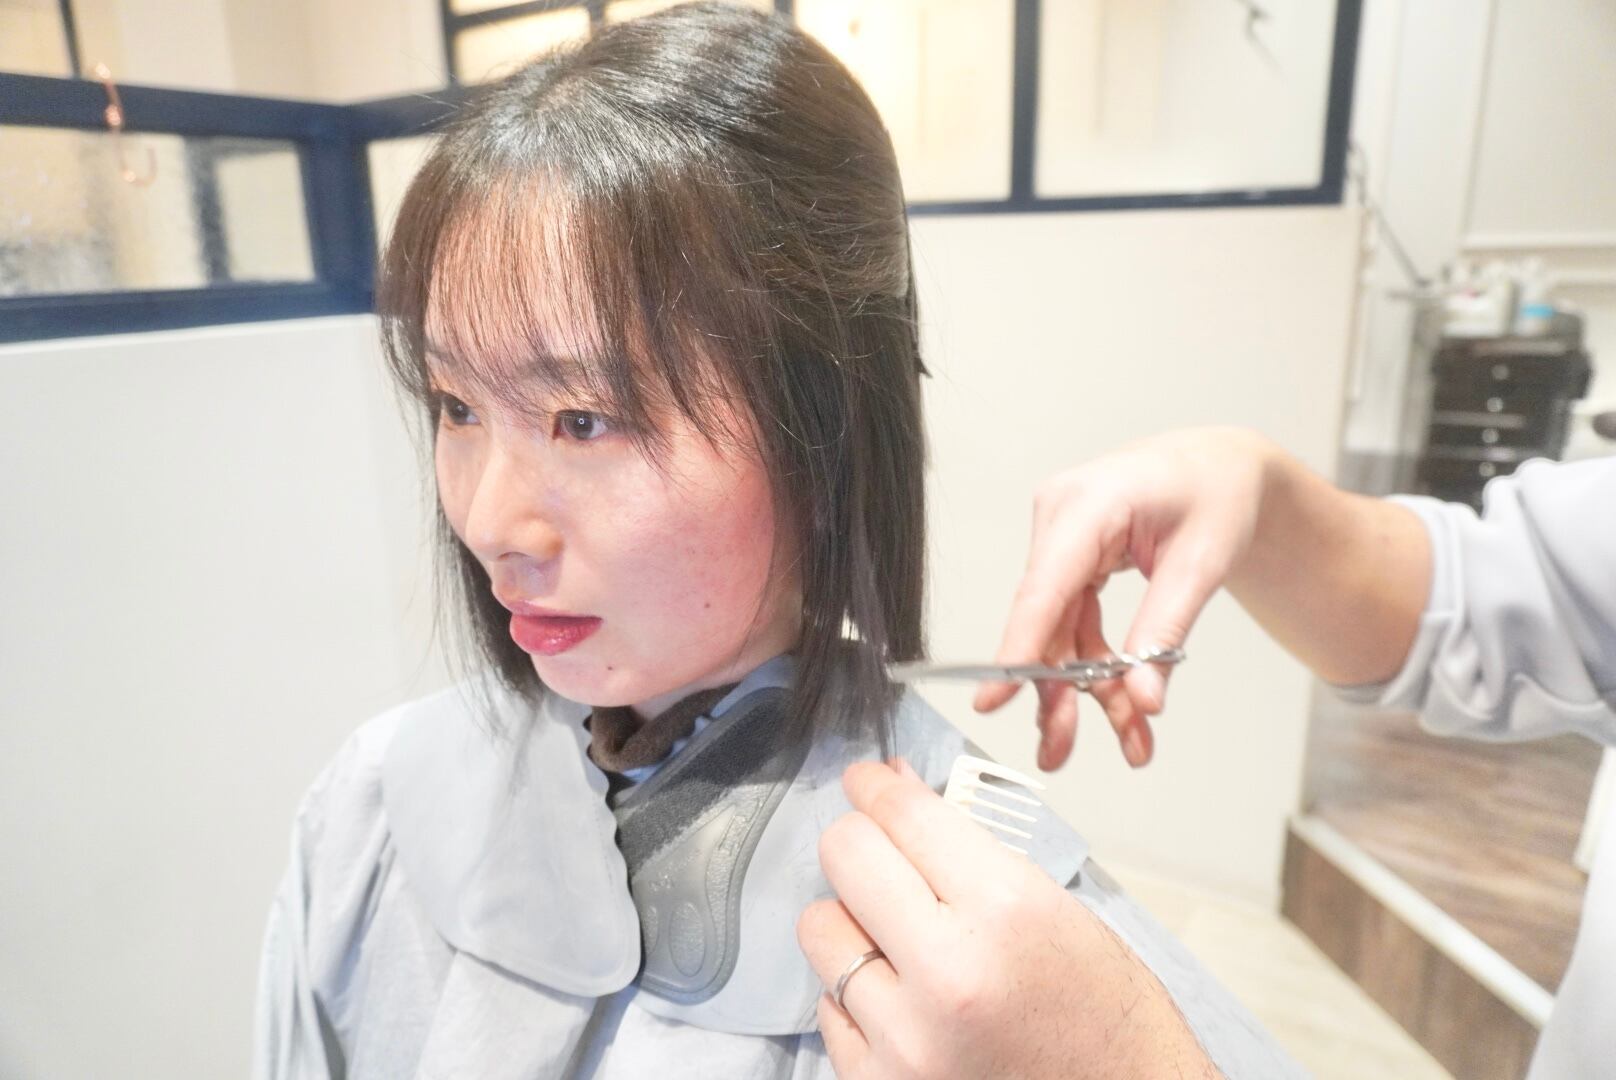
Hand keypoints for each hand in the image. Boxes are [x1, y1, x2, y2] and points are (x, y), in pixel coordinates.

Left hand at [797, 760, 1217, 1078]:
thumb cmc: (1106, 1018)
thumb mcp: (1054, 909)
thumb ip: (966, 850)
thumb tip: (894, 791)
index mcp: (1006, 910)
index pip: (902, 814)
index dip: (876, 786)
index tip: (867, 780)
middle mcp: (949, 973)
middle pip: (845, 856)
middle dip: (860, 843)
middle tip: (879, 850)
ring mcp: (906, 1037)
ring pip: (821, 929)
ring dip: (853, 921)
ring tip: (901, 940)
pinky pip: (829, 1006)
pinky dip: (856, 993)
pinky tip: (904, 998)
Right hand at [973, 428, 1273, 769]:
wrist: (1222, 468)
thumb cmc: (1216, 494)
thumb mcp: (1202, 564)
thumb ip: (1164, 631)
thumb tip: (1143, 698)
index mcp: (1088, 505)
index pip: (1043, 589)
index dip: (1017, 650)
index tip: (993, 698)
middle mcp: (1060, 519)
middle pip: (1047, 622)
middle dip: (1060, 692)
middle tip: (1061, 750)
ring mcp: (1061, 540)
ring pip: (1061, 633)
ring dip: (1088, 689)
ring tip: (1126, 739)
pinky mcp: (1070, 559)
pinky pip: (1075, 623)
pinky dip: (1099, 665)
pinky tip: (1123, 705)